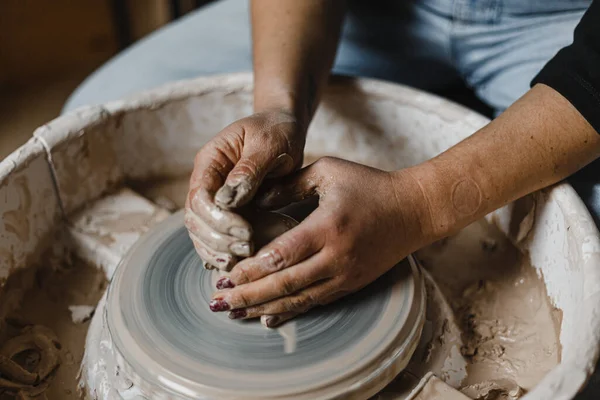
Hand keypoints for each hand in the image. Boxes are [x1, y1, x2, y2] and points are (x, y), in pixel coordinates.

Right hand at [185, 110, 305, 270]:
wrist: (283, 127)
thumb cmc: (277, 131)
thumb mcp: (268, 144)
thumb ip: (248, 170)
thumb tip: (228, 200)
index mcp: (210, 160)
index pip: (199, 197)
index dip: (218, 219)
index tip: (246, 231)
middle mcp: (206, 180)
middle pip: (195, 219)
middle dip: (219, 239)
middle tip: (248, 249)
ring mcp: (214, 196)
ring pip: (202, 232)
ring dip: (219, 249)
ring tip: (245, 259)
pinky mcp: (227, 210)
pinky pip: (215, 235)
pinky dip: (223, 251)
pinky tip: (237, 262)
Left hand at [208, 157, 431, 324]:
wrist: (414, 211)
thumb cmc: (370, 185)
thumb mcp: (328, 172)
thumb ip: (289, 184)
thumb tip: (254, 199)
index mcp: (327, 227)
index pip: (281, 255)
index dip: (250, 270)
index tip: (224, 275)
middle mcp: (336, 257)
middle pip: (284, 285)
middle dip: (247, 297)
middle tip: (217, 304)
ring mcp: (345, 275)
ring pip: (298, 300)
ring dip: (263, 309)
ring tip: (234, 314)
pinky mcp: (351, 284)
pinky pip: (315, 302)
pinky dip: (289, 312)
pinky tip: (267, 318)